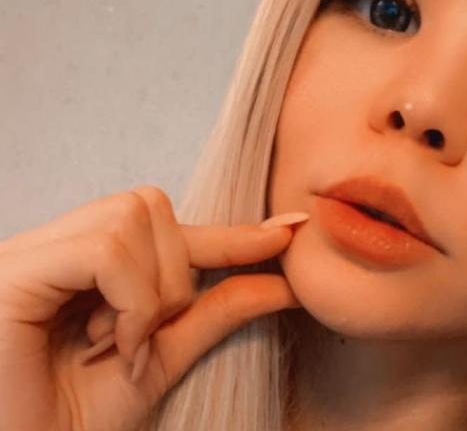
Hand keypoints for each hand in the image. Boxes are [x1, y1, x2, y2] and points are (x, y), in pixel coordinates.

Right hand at [0, 186, 306, 430]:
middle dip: (173, 274)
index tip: (289, 231)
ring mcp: (33, 254)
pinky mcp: (14, 271)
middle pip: (149, 206)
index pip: (169, 227)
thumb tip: (283, 283)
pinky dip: (129, 300)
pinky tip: (110, 342)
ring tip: (122, 345)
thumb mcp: (162, 359)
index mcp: (87, 263)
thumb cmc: (76, 418)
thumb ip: (216, 313)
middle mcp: (57, 247)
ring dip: (151, 291)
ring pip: (130, 218)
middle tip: (145, 338)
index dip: (231, 232)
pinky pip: (104, 252)